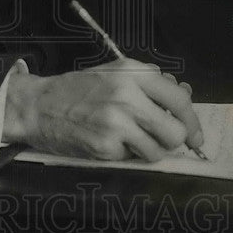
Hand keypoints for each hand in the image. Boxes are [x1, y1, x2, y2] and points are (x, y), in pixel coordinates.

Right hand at [2, 58, 202, 161]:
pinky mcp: (105, 146)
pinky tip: (110, 141)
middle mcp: (126, 95)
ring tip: (130, 139)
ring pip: (157, 151)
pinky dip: (126, 155)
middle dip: (173, 140)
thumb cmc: (77, 90)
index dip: (192, 121)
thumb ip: (148, 83)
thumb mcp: (114, 72)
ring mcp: (116, 123)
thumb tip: (182, 98)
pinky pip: (133, 159)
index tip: (194, 133)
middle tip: (162, 139)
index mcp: (132, 73)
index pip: (179, 99)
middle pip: (175, 131)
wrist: (39, 106)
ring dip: (149, 150)